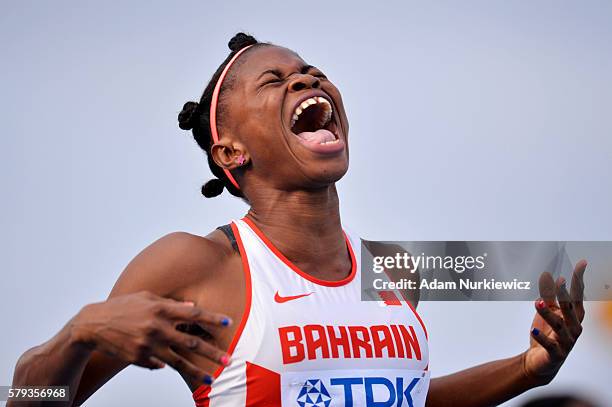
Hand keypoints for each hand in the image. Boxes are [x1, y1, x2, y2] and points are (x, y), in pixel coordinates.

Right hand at [70, 291, 231, 382]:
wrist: (92, 325)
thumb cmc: (122, 307)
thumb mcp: (146, 297)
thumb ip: (170, 303)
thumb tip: (192, 308)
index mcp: (160, 309)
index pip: (193, 314)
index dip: (212, 319)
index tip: (228, 323)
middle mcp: (156, 328)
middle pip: (190, 342)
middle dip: (211, 352)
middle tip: (228, 359)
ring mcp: (147, 345)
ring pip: (178, 362)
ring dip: (196, 371)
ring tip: (211, 378)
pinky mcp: (138, 358)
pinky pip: (158, 365)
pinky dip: (166, 366)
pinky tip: (174, 367)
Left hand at [522, 260, 586, 383]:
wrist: (540, 362)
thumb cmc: (547, 333)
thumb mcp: (547, 312)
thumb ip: (550, 296)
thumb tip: (554, 277)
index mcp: (573, 317)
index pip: (578, 296)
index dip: (579, 280)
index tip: (582, 263)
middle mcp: (574, 328)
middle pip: (571, 310)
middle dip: (566, 296)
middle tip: (560, 282)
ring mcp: (566, 342)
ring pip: (559, 326)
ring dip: (548, 314)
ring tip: (537, 303)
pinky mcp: (556, 354)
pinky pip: (549, 345)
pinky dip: (541, 338)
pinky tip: (532, 330)